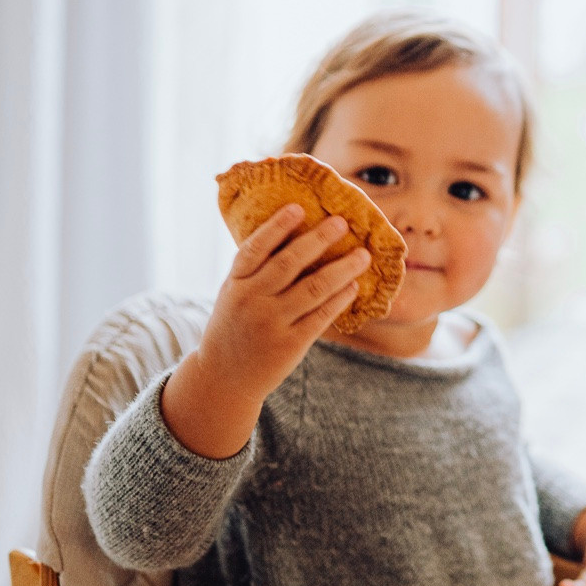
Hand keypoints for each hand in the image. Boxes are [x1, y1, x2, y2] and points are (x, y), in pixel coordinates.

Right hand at [162, 204, 369, 457]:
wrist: (223, 378)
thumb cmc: (234, 326)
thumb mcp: (233, 294)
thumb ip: (255, 270)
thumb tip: (293, 235)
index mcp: (235, 284)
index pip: (255, 248)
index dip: (277, 226)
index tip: (299, 208)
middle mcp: (251, 301)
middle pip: (288, 263)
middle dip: (318, 240)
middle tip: (341, 223)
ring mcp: (270, 324)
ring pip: (312, 289)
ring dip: (341, 269)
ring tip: (362, 255)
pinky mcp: (289, 345)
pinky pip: (320, 316)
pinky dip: (339, 299)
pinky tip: (353, 286)